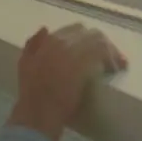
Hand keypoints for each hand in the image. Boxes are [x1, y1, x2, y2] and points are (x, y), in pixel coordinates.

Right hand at [8, 23, 126, 140]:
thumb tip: (45, 29)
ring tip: (117, 64)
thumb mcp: (24, 63)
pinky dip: (113, 61)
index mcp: (49, 40)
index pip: (75, 29)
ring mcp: (76, 53)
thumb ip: (33, 44)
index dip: (86, 38)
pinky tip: (116, 70)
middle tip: (109, 56)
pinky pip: (105, 56)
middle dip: (102, 43)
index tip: (92, 49)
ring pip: (101, 43)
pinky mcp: (88, 66)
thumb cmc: (30, 92)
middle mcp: (64, 42)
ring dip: (110, 52)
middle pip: (91, 34)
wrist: (38, 111)